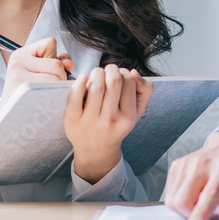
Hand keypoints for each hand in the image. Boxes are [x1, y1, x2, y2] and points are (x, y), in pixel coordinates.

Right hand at [0, 37, 73, 111]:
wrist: (11, 116)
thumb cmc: (29, 92)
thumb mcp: (39, 70)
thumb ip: (57, 60)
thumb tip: (69, 64)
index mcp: (20, 54)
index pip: (50, 43)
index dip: (55, 57)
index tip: (47, 69)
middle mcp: (17, 62)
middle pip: (56, 64)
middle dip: (59, 76)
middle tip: (47, 86)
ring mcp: (18, 76)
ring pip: (56, 76)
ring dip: (58, 86)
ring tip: (46, 93)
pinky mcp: (23, 90)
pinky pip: (51, 88)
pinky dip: (54, 95)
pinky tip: (46, 99)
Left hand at [64, 64, 152, 183]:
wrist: (96, 151)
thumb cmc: (116, 126)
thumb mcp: (137, 113)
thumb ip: (144, 91)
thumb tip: (134, 72)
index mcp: (128, 116)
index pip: (129, 82)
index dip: (124, 72)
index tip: (120, 74)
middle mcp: (111, 119)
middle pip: (114, 81)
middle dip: (111, 69)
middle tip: (107, 70)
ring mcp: (91, 120)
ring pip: (96, 86)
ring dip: (97, 73)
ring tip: (97, 75)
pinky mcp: (73, 119)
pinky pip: (76, 97)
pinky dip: (79, 83)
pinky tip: (83, 78)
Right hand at [164, 130, 218, 219]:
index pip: (209, 194)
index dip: (201, 212)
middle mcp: (203, 162)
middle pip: (184, 199)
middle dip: (191, 214)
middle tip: (204, 213)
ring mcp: (187, 162)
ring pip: (173, 198)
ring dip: (184, 208)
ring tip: (200, 202)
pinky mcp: (177, 165)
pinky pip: (169, 193)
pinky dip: (179, 199)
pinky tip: (193, 194)